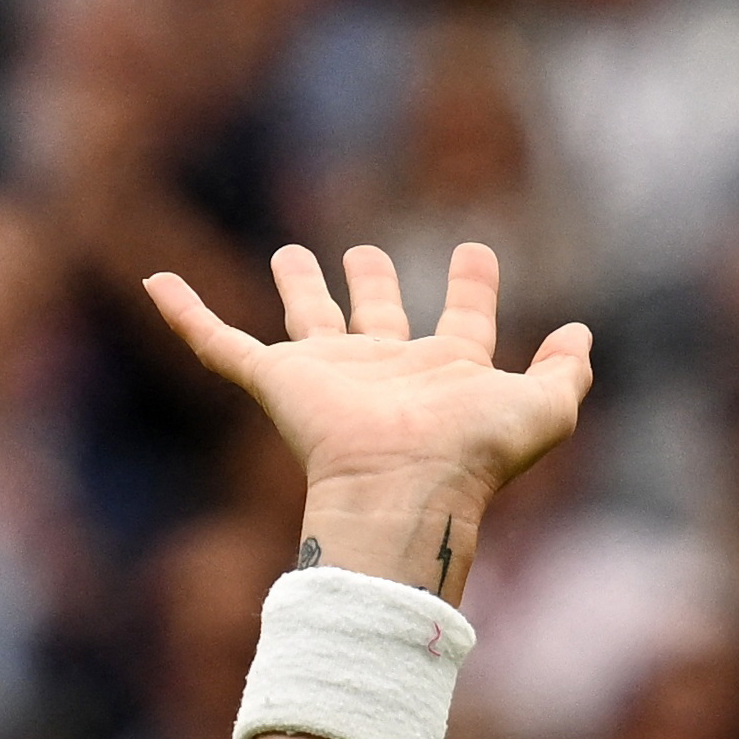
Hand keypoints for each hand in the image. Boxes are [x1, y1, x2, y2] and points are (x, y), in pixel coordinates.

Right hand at [146, 243, 592, 591]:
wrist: (407, 486)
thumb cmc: (475, 454)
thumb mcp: (543, 410)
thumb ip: (567, 373)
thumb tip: (582, 334)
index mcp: (446, 375)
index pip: (464, 324)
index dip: (473, 288)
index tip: (476, 252)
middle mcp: (388, 373)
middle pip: (378, 319)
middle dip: (372, 286)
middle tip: (364, 254)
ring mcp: (330, 378)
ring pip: (310, 323)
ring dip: (302, 290)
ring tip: (292, 257)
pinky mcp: (277, 382)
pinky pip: (219, 343)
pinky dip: (186, 314)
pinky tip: (156, 283)